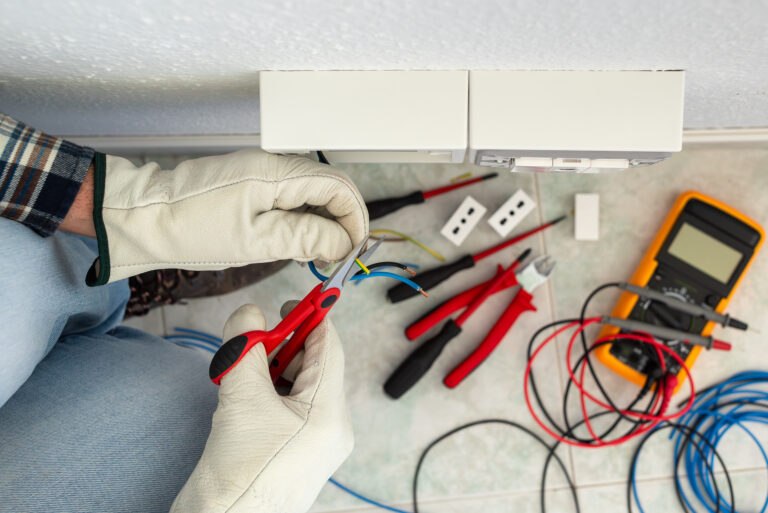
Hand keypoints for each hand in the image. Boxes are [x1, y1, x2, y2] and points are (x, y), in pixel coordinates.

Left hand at [86, 149, 367, 284]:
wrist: (143, 218)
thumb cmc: (190, 229)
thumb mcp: (254, 241)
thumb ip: (304, 237)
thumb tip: (342, 241)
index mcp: (274, 173)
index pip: (336, 186)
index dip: (353, 217)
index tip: (353, 247)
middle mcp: (271, 165)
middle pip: (327, 188)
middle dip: (340, 221)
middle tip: (336, 257)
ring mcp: (259, 172)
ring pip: (309, 194)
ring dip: (321, 222)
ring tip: (316, 255)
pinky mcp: (249, 183)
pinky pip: (288, 197)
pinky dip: (300, 219)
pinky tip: (294, 243)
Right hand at [170, 304, 353, 512]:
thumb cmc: (239, 475)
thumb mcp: (241, 398)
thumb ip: (245, 347)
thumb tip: (250, 314)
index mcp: (330, 414)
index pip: (330, 348)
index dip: (313, 317)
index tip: (294, 298)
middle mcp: (330, 427)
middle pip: (314, 364)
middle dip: (283, 344)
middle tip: (253, 335)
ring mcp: (313, 442)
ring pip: (298, 384)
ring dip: (270, 366)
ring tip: (241, 368)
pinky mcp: (294, 451)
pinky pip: (288, 406)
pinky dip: (267, 389)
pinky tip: (243, 391)